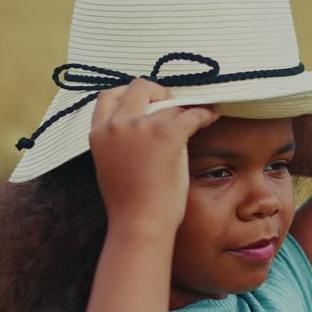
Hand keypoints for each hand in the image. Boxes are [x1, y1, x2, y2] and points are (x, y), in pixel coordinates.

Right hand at [88, 78, 219, 231]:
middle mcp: (117, 124)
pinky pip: (193, 113)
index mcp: (99, 133)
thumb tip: (139, 127)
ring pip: (169, 104)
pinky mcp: (167, 134)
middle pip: (139, 87)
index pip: (109, 96)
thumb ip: (118, 142)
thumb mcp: (109, 165)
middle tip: (171, 106)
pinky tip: (212, 116)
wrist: (139, 224)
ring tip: (198, 114)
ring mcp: (141, 127)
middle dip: (158, 92)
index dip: (129, 95)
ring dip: (184, 109)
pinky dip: (206, 113)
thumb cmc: (129, 205)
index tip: (145, 102)